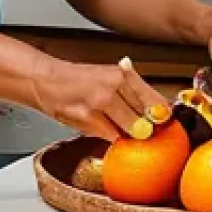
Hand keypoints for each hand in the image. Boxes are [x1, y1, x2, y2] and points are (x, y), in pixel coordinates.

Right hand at [29, 55, 170, 141]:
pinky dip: (111, 136)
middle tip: (142, 127)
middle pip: (145, 119)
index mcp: (121, 74)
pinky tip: (102, 126)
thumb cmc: (79, 79)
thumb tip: (159, 111)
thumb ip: (134, 91)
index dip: (163, 115)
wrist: (47, 82)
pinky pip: (111, 137)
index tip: (165, 122)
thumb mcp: (110, 76)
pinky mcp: (88, 121)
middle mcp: (112, 87)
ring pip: (129, 131)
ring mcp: (100, 105)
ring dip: (128, 133)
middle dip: (146, 127)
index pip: (155, 100)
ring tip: (117, 123)